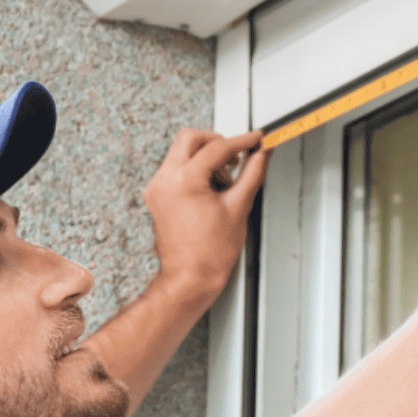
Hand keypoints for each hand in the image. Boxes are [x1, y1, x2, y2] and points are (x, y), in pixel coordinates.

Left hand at [142, 128, 268, 294]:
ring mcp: (157, 188)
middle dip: (216, 142)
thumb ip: (252, 173)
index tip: (255, 139)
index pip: (216, 147)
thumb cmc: (210, 254)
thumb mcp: (238, 207)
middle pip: (190, 138)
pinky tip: (210, 189)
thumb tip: (261, 154)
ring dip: (205, 157)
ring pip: (180, 152)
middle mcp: (164, 180)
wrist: (190, 278)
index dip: (241, 141)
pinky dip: (194, 170)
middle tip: (236, 156)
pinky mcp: (156, 196)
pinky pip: (175, 169)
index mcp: (184, 181)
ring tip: (224, 181)